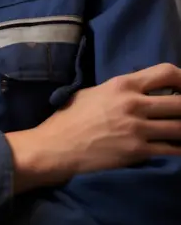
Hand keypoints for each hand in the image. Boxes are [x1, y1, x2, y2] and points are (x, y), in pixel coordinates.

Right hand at [7, 62, 180, 192]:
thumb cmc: (70, 117)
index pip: (165, 72)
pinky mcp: (137, 151)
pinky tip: (178, 147)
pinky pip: (171, 149)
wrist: (56, 147)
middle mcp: (133, 103)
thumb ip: (120, 90)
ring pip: (179, 127)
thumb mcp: (94, 92)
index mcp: (122, 84)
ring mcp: (137, 128)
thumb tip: (140, 91)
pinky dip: (179, 148)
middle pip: (180, 102)